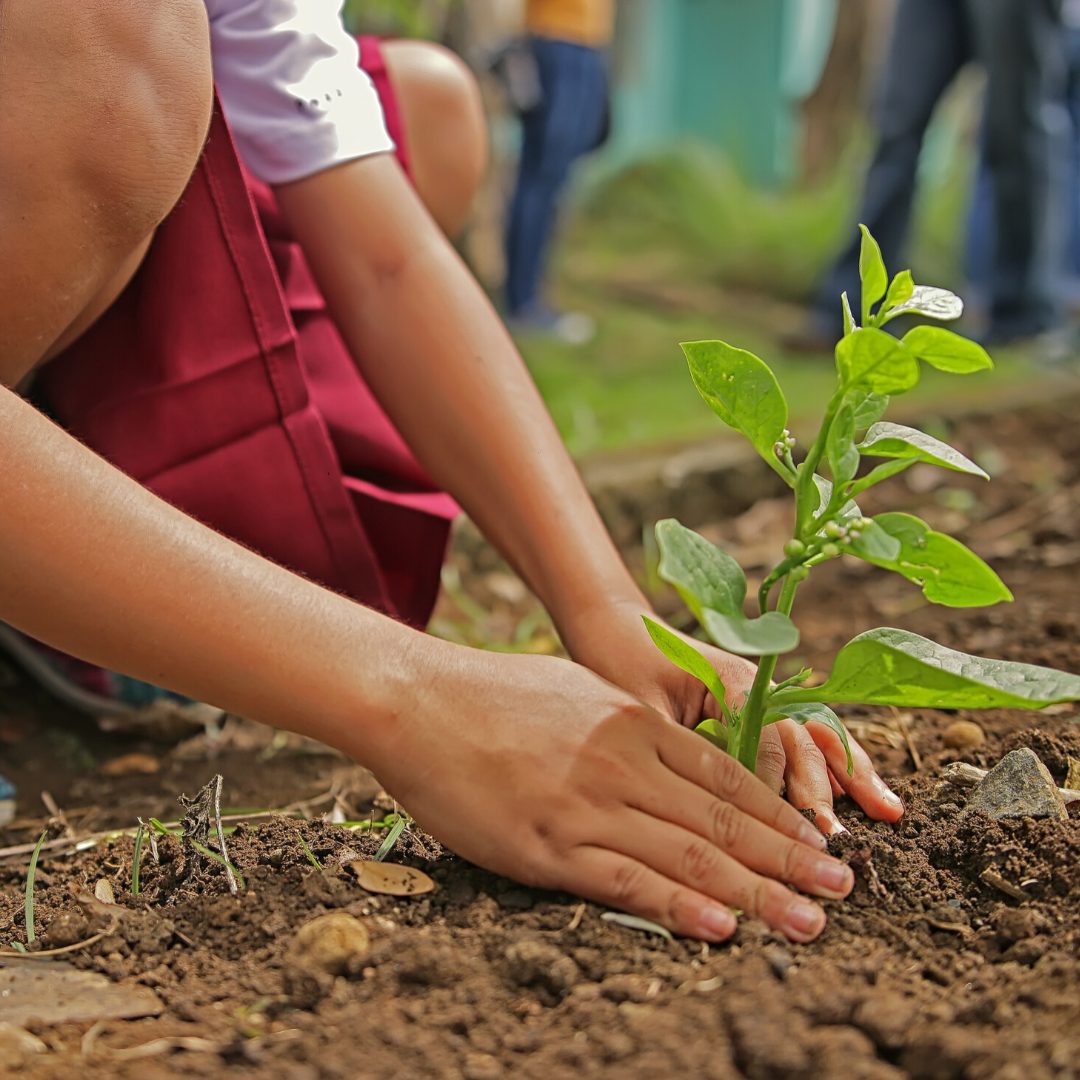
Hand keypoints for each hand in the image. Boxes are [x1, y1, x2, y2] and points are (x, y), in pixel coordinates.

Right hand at [364, 646, 853, 942]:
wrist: (418, 700)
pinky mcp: (546, 845)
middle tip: (842, 890)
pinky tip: (721, 928)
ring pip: (688, 856)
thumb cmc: (494, 694)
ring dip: (757, 892)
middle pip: (724, 821)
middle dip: (789, 859)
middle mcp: (624, 763)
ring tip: (808, 921)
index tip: (819, 843)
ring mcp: (587, 805)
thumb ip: (629, 726)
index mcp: (634, 723)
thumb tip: (668, 751)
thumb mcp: (578, 692)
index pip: (726, 778)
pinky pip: (624, 881)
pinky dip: (678, 907)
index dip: (780, 815)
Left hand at [559, 601, 902, 834]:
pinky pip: (806, 737)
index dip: (776, 788)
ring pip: (817, 736)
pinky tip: (867, 794)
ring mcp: (764, 695)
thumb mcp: (641, 708)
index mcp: (731, 681)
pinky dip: (837, 764)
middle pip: (801, 739)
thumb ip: (678, 748)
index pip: (766, 741)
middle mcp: (758, 686)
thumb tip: (704, 806)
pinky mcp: (760, 708)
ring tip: (889, 812)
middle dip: (823, 790)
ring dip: (850, 774)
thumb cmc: (621, 664)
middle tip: (837, 840)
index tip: (786, 833)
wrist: (616, 627)